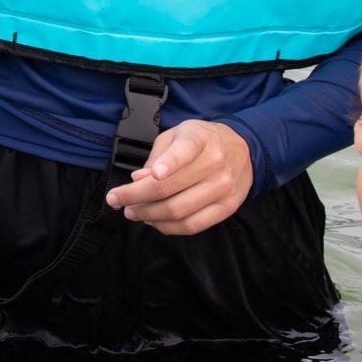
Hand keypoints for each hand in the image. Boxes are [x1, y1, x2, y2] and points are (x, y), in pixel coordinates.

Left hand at [105, 119, 252, 235]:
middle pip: (170, 188)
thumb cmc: (203, 141)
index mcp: (200, 138)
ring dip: (149, 216)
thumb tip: (138, 180)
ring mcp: (223, 188)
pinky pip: (192, 226)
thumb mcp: (177, 134)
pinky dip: (167, 227)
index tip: (151, 175)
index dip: (168, 163)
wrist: (244, 150)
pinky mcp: (226, 208)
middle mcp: (215, 163)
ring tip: (133, 212)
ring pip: (178, 211)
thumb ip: (157, 155)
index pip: (184, 150)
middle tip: (117, 200)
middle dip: (136, 197)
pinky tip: (154, 221)